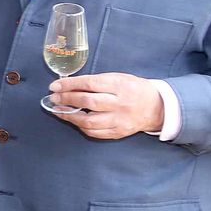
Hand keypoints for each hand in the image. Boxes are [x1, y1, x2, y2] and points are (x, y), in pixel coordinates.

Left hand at [47, 72, 164, 139]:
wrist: (156, 107)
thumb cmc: (133, 89)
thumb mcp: (118, 78)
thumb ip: (96, 81)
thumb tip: (68, 85)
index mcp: (121, 86)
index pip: (90, 84)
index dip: (69, 85)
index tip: (54, 86)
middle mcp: (121, 104)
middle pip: (89, 103)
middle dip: (67, 100)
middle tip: (54, 98)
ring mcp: (120, 120)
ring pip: (89, 121)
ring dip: (69, 116)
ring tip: (58, 110)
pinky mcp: (119, 132)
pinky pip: (95, 132)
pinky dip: (80, 126)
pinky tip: (73, 119)